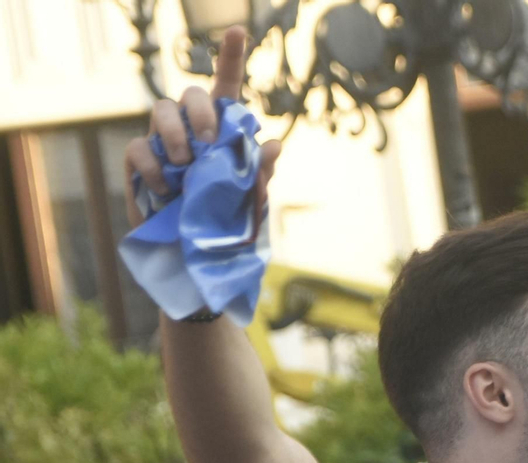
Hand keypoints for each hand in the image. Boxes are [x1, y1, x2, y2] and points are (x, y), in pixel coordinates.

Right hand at [123, 28, 280, 231]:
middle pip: (191, 94)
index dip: (231, 57)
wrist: (195, 256)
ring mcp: (163, 143)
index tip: (240, 29)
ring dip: (175, 133)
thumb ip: (260, 172)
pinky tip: (167, 186)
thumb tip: (275, 144)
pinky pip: (140, 147)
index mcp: (222, 130)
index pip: (226, 87)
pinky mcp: (140, 163)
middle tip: (210, 141)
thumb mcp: (250, 200)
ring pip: (161, 109)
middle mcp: (191, 129)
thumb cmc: (226, 222)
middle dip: (200, 111)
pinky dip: (153, 164)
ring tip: (187, 164)